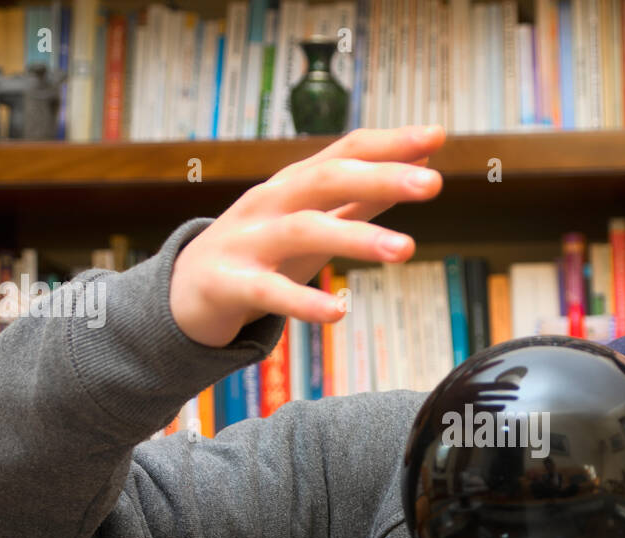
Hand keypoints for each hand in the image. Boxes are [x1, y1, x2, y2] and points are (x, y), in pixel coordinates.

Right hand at [169, 124, 445, 347]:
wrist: (187, 293)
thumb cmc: (262, 252)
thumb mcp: (313, 221)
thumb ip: (361, 199)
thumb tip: (418, 168)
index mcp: (295, 185)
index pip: (345, 152)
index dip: (390, 143)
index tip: (437, 136)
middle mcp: (271, 203)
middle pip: (327, 179)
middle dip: (381, 178)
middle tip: (433, 184)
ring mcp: (248, 241)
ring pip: (304, 230)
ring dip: (357, 237)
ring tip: (405, 251)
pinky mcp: (230, 284)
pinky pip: (269, 291)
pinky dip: (304, 301)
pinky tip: (338, 313)